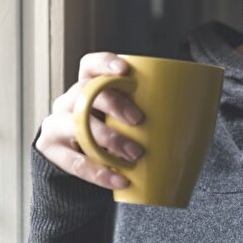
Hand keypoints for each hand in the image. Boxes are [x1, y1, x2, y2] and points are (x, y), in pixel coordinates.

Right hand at [36, 52, 144, 189]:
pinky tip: (120, 179)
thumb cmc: (107, 136)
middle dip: (113, 103)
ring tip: (134, 155)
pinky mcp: (50, 149)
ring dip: (109, 138)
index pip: (90, 66)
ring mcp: (56, 124)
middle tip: (139, 119)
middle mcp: (68, 101)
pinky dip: (100, 171)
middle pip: (86, 91)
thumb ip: (140, 113)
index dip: (105, 63)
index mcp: (86, 87)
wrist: (75, 168)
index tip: (125, 71)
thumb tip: (191, 115)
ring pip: (78, 123)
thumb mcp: (120, 120)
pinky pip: (75, 160)